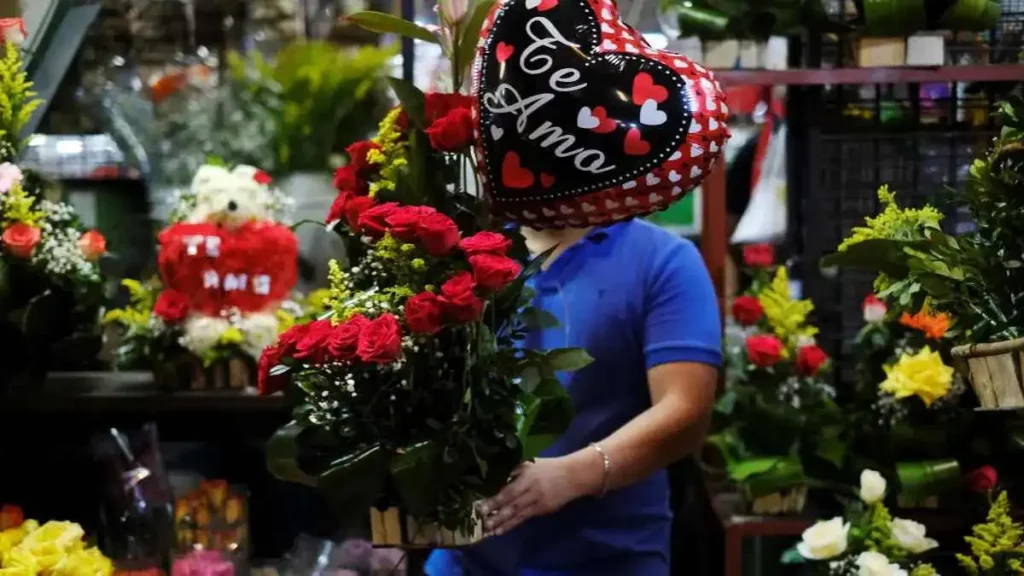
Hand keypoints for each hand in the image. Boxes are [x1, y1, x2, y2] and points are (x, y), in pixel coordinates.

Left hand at [478, 454, 599, 535]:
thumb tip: (496, 477)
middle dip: (496, 515)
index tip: (481, 508)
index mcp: (527, 477)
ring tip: (490, 531)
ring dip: (503, 524)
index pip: (508, 491)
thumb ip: (514, 470)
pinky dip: (513, 524)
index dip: (495, 501)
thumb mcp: (530, 463)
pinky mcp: (543, 511)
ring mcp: (537, 503)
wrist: (574, 476)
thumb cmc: (549, 467)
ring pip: (518, 515)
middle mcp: (531, 491)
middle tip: (482, 524)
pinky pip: (525, 518)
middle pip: (512, 505)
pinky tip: (502, 530)